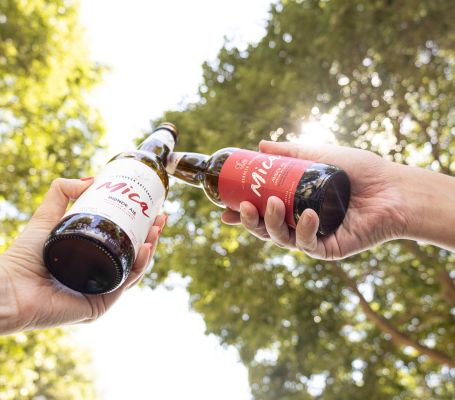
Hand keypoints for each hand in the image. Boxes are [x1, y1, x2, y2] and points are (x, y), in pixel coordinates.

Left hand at [0, 178, 165, 334]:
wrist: (9, 288)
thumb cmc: (22, 258)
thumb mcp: (46, 217)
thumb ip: (61, 192)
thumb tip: (90, 178)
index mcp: (91, 260)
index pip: (122, 243)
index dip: (139, 227)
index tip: (151, 210)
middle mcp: (99, 276)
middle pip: (133, 255)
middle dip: (151, 235)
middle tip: (160, 218)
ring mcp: (102, 291)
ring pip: (134, 269)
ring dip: (150, 248)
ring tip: (156, 229)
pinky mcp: (101, 305)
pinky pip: (126, 284)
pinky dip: (139, 266)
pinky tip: (146, 248)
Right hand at [222, 140, 409, 259]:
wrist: (393, 187)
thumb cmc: (359, 170)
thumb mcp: (319, 155)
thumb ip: (290, 152)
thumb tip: (260, 145)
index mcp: (294, 205)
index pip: (261, 212)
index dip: (241, 213)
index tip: (224, 209)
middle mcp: (299, 223)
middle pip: (265, 229)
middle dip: (249, 221)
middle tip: (243, 207)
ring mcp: (312, 237)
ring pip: (280, 239)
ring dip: (268, 225)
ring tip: (269, 205)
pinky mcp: (328, 248)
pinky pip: (307, 245)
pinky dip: (303, 232)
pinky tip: (308, 216)